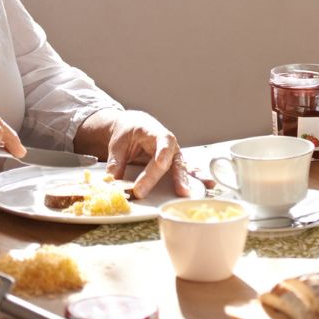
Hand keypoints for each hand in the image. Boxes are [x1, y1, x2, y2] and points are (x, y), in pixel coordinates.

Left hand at [99, 110, 213, 198]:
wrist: (136, 126)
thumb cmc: (129, 131)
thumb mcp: (119, 142)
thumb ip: (115, 161)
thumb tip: (111, 180)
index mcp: (156, 132)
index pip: (162, 141)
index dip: (162, 153)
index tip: (160, 164)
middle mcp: (169, 144)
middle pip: (170, 161)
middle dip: (165, 177)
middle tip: (155, 191)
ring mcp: (174, 155)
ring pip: (182, 167)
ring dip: (185, 180)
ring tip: (187, 192)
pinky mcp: (175, 165)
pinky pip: (187, 172)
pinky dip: (196, 179)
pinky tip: (207, 185)